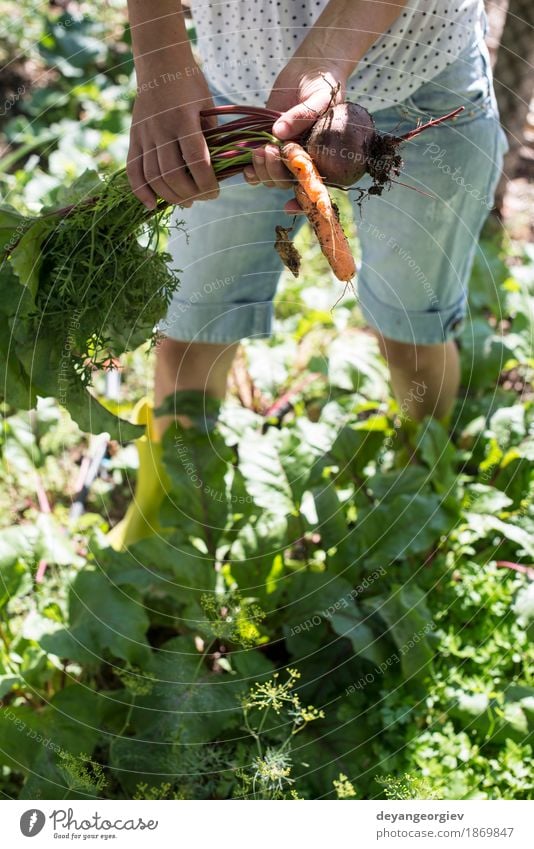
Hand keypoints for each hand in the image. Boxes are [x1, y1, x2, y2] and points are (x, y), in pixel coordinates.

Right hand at [127, 67, 219, 208]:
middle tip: (202, 197)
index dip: (206, 183)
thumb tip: (218, 169)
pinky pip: (133, 170)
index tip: (215, 192)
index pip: (196, 161)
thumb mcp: (207, 105)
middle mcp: (161, 128)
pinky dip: (141, 191)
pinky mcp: (134, 137)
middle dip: (190, 193)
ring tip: (186, 201)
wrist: (159, 62)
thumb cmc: (190, 84)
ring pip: (153, 177)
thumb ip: (211, 136)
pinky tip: (151, 205)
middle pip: (172, 174)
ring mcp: (145, 134)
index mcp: (184, 120)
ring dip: (170, 196)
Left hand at [244, 63, 345, 190]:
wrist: (312, 68)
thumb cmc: (325, 84)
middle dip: (274, 172)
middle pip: (286, 182)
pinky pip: (257, 165)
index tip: (288, 205)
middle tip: (268, 151)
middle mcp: (302, 160)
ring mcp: (284, 153)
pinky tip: (245, 165)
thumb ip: (303, 115)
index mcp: (321, 158)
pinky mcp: (268, 142)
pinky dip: (250, 169)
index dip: (302, 202)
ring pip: (270, 177)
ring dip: (261, 170)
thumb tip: (278, 132)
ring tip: (257, 150)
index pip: (314, 187)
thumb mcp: (321, 98)